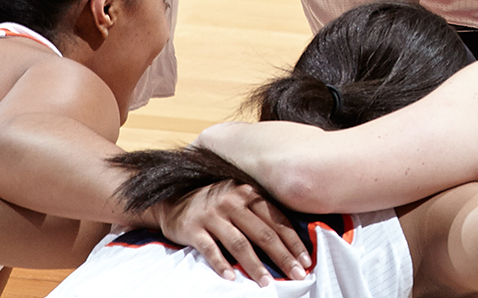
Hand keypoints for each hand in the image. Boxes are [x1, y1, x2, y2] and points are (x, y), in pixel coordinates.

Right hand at [147, 180, 311, 284]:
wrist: (172, 200)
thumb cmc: (214, 204)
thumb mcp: (239, 200)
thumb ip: (260, 214)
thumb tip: (288, 241)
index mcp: (249, 194)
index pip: (278, 220)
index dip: (293, 242)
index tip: (306, 260)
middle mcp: (233, 201)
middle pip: (263, 233)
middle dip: (283, 256)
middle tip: (297, 275)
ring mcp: (212, 214)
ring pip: (240, 243)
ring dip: (255, 265)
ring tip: (267, 283)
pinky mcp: (193, 228)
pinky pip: (210, 249)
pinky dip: (222, 265)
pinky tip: (232, 279)